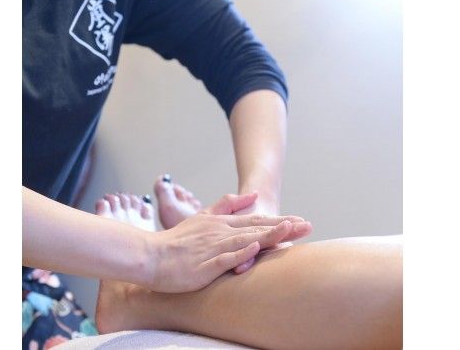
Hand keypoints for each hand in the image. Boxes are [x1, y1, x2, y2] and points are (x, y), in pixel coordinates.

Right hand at [147, 193, 309, 292]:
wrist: (151, 255)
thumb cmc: (177, 240)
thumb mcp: (203, 216)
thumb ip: (226, 204)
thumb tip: (251, 196)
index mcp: (221, 224)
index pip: (255, 221)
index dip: (279, 222)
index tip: (300, 222)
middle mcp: (220, 233)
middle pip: (257, 229)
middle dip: (284, 228)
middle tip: (308, 226)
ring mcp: (213, 248)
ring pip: (245, 241)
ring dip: (268, 236)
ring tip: (290, 232)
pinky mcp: (204, 265)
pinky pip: (224, 258)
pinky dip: (240, 253)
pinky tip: (255, 249)